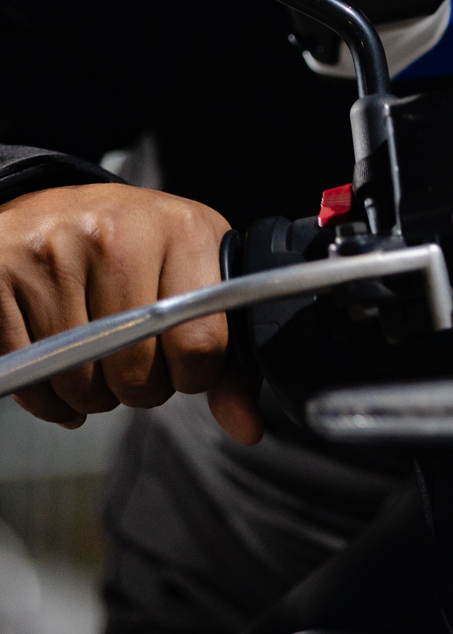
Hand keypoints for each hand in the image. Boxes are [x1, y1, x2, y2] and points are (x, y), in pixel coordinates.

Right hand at [0, 183, 261, 443]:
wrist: (54, 206)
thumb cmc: (135, 248)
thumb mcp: (194, 277)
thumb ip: (227, 358)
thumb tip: (247, 427)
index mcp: (181, 230)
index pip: (200, 344)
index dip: (193, 375)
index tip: (182, 364)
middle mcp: (116, 234)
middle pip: (136, 373)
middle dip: (137, 388)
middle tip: (131, 360)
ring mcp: (53, 253)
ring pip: (79, 383)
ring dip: (89, 393)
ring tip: (94, 356)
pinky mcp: (2, 275)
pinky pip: (29, 380)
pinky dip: (44, 396)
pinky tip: (55, 365)